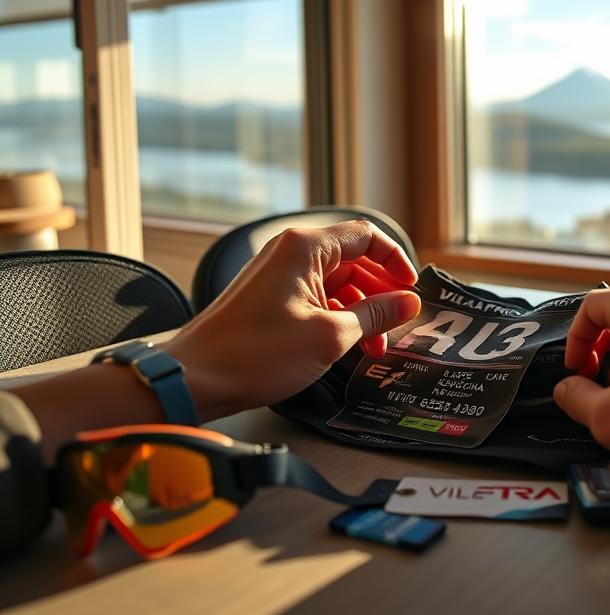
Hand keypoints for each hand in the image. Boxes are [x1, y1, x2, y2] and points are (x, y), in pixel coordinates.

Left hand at [165, 221, 420, 421]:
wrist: (194, 378)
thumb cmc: (254, 354)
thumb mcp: (330, 336)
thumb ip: (376, 314)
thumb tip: (409, 303)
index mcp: (305, 247)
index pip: (367, 236)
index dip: (396, 261)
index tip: (410, 291)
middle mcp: (290, 252)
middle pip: (354, 260)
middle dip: (380, 293)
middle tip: (396, 325)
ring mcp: (277, 273)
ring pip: (337, 282)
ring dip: (361, 310)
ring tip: (373, 347)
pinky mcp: (270, 297)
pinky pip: (316, 296)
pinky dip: (338, 316)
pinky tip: (348, 345)